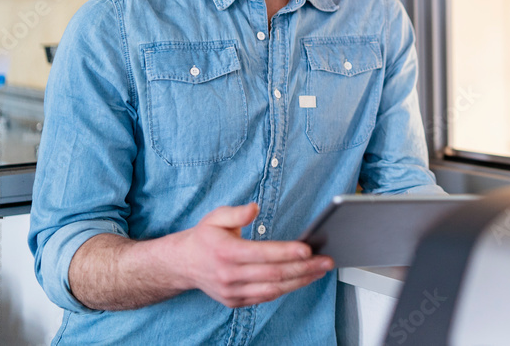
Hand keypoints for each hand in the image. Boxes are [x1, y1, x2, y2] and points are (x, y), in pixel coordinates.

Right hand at [173, 203, 333, 307]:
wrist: (183, 264)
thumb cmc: (205, 237)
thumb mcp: (215, 217)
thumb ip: (236, 212)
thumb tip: (254, 208)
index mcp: (225, 252)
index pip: (263, 254)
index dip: (287, 252)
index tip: (308, 249)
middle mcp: (229, 275)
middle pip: (273, 274)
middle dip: (304, 268)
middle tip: (326, 261)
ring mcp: (232, 292)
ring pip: (273, 289)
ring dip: (300, 281)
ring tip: (320, 271)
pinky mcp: (235, 301)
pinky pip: (265, 297)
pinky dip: (285, 289)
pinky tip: (301, 280)